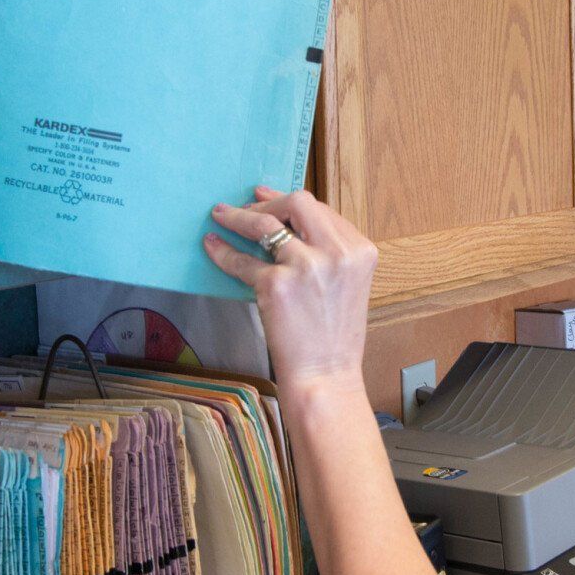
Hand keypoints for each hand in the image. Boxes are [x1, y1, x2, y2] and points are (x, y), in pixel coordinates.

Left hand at [204, 186, 377, 398]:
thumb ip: (329, 253)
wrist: (326, 376)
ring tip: (221, 216)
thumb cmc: (333, 338)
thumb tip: (286, 225)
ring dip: (238, 217)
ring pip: (265, 224)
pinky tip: (213, 246)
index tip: (269, 197)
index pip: (322, 210)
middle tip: (246, 207)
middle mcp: (338, 253)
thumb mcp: (347, 285)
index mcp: (360, 251)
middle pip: (298, 203)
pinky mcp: (277, 285)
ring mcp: (307, 267)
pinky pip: (242, 260)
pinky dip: (223, 252)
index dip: (290, 202)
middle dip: (268, 202)